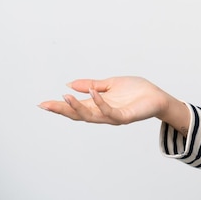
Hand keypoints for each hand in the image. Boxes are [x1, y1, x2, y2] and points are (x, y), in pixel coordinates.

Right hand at [39, 76, 172, 125]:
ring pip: (91, 116)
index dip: (60, 106)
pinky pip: (109, 112)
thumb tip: (69, 84)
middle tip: (46, 105)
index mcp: (98, 104)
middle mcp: (103, 113)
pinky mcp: (124, 117)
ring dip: (77, 107)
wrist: (157, 96)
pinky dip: (100, 103)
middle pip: (78, 114)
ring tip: (65, 97)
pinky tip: (93, 93)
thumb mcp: (110, 84)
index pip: (75, 107)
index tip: (43, 103)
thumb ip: (91, 85)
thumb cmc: (137, 90)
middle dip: (61, 110)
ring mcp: (113, 116)